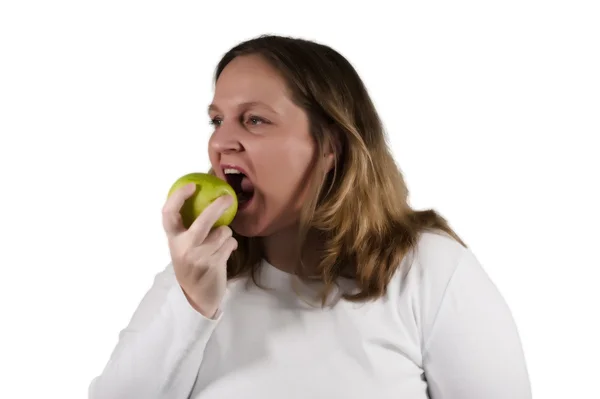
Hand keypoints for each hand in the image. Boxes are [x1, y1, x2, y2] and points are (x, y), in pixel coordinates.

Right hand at [162, 183, 236, 317]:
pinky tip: (225, 251)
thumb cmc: (191, 263)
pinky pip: (230, 244)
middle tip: (227, 197)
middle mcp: (184, 248)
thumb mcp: (183, 245)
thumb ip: (188, 226)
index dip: (178, 197)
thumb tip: (204, 196)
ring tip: (221, 241)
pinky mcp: (214, 265)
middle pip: (203, 221)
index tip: (191, 186)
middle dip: (217, 206)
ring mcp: (199, 257)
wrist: (197, 295)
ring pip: (223, 233)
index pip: (169, 213)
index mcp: (173, 239)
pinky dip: (231, 244)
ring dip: (226, 233)